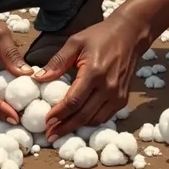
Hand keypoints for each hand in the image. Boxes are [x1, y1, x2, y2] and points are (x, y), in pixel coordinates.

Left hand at [33, 16, 146, 140]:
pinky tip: (79, 121)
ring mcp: (117, 95)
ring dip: (77, 127)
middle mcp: (107, 87)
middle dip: (64, 127)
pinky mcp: (123, 98)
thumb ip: (58, 61)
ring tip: (61, 129)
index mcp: (94, 72)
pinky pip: (105, 116)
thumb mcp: (76, 42)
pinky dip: (91, 121)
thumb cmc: (101, 35)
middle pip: (82, 115)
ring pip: (94, 119)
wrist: (130, 34)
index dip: (58, 114)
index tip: (46, 120)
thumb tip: (38, 78)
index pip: (73, 101)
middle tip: (50, 134)